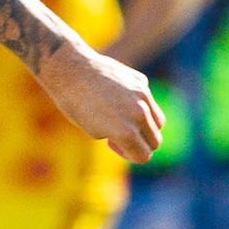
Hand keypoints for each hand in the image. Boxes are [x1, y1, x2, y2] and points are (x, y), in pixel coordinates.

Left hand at [36, 42, 164, 164]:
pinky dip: (137, 104)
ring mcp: (143, 96)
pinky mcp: (142, 81)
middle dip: (140, 143)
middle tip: (118, 135)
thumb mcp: (95, 131)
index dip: (128, 154)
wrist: (71, 71)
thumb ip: (121, 138)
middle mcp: (140, 115)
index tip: (112, 143)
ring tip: (121, 119)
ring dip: (145, 126)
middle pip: (155, 141)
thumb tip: (139, 138)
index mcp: (126, 133)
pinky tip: (115, 96)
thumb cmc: (76, 106)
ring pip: (158, 121)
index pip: (143, 156)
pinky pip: (147, 100)